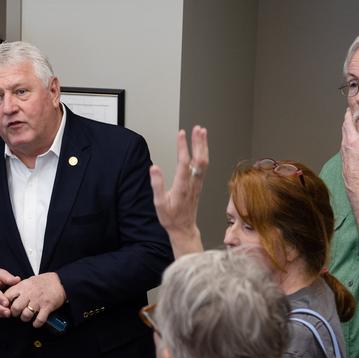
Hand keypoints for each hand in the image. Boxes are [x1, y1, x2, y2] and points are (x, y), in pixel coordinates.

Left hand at [4, 272, 65, 327]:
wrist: (59, 281)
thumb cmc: (43, 282)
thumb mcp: (28, 281)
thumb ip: (19, 289)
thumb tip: (8, 297)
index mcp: (23, 286)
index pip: (8, 296)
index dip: (5, 303)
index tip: (7, 307)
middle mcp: (29, 293)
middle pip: (15, 308)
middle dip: (14, 313)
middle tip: (17, 313)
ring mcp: (38, 301)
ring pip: (26, 315)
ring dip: (25, 318)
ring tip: (27, 317)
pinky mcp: (47, 307)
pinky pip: (39, 319)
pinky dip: (36, 324)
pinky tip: (36, 323)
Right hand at [150, 125, 207, 255]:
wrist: (183, 228)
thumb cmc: (171, 217)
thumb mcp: (159, 204)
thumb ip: (157, 185)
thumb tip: (154, 168)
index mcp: (182, 187)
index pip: (184, 163)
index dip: (183, 147)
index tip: (181, 134)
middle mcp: (192, 184)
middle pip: (199, 160)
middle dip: (198, 143)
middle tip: (197, 128)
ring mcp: (198, 183)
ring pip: (204, 162)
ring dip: (203, 146)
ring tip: (201, 131)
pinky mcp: (199, 184)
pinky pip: (204, 166)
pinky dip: (204, 153)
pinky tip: (202, 146)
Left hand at [340, 108, 358, 187]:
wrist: (355, 180)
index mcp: (352, 140)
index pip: (347, 123)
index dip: (348, 114)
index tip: (350, 108)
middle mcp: (345, 143)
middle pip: (344, 127)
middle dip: (347, 119)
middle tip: (352, 112)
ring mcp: (343, 149)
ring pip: (343, 134)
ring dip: (347, 127)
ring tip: (352, 123)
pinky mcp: (344, 154)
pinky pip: (344, 141)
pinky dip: (347, 135)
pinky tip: (353, 137)